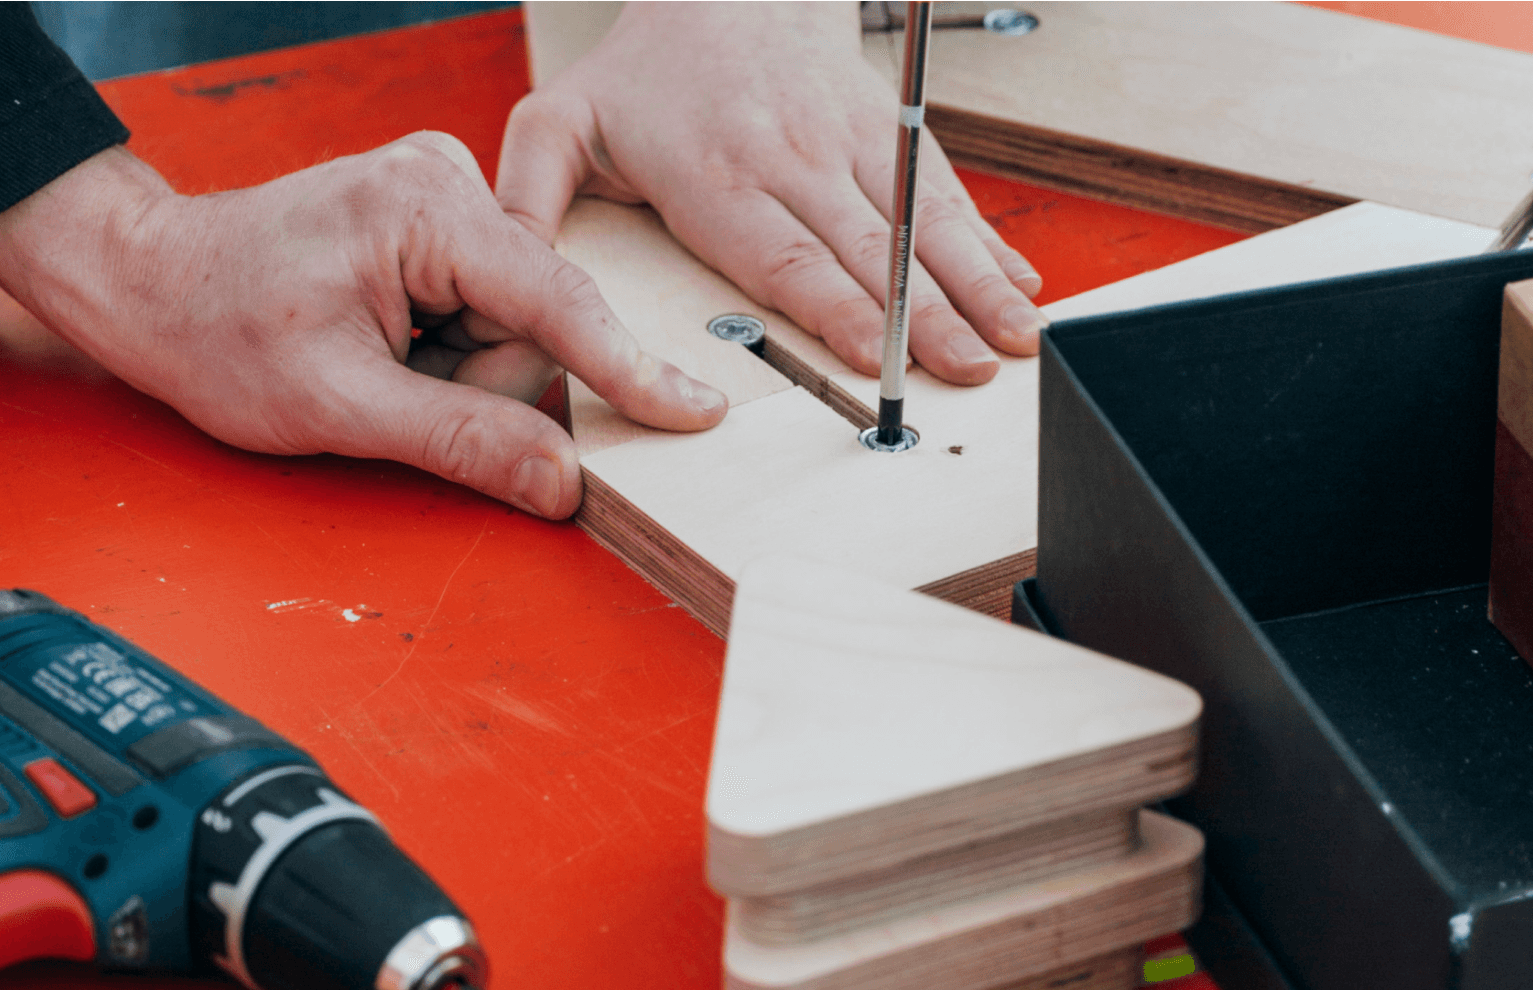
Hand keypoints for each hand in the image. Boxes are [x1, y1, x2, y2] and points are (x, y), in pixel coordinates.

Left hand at [0, 137, 726, 518]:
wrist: (151, 282)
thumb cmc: (216, 328)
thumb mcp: (339, 407)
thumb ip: (461, 439)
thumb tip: (560, 480)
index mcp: (422, 212)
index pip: (558, 299)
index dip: (629, 369)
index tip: (696, 412)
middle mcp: (440, 180)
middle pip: (535, 316)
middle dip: (480, 379)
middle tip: (394, 390)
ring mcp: (435, 190)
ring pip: (510, 316)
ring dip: (456, 365)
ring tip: (374, 361)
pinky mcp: (428, 214)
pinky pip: (481, 300)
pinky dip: (443, 341)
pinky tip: (383, 340)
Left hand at [497, 1, 1045, 385]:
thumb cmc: (642, 72)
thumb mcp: (558, 124)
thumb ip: (528, 202)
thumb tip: (507, 280)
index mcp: (715, 173)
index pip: (783, 254)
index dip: (835, 310)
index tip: (874, 358)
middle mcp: (792, 158)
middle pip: (867, 251)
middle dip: (923, 318)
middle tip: (968, 373)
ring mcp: (848, 143)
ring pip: (921, 224)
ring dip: (976, 285)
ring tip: (1019, 342)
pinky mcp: (888, 131)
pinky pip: (944, 192)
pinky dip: (990, 242)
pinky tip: (1025, 286)